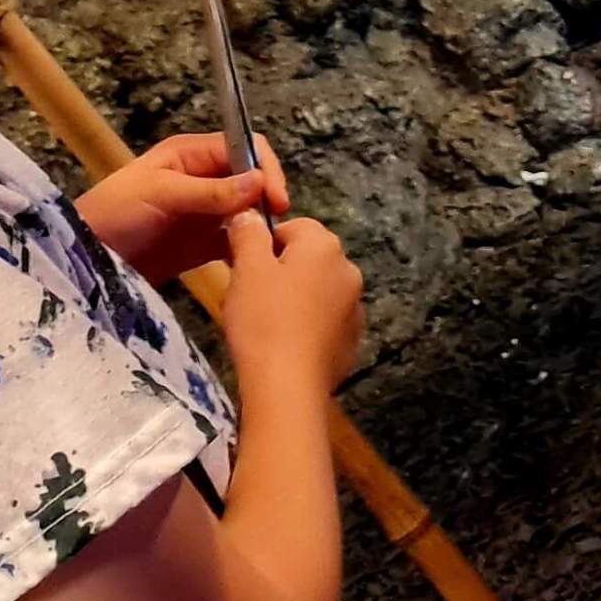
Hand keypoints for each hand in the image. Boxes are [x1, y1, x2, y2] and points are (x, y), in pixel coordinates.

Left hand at [76, 134, 289, 283]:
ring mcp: (204, 212)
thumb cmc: (115, 213)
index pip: (245, 147)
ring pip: (248, 211)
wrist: (85, 259)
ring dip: (260, 225)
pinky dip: (247, 249)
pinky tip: (254, 261)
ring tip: (267, 247)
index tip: (276, 200)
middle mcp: (204, 178)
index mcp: (192, 154)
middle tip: (273, 227)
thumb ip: (212, 190)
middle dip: (266, 199)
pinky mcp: (202, 244)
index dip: (265, 168)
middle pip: (252, 180)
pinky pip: (235, 242)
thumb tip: (260, 182)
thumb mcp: (162, 194)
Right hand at [222, 212, 363, 397]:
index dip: (264, 244)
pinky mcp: (352, 339)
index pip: (293, 227)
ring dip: (293, 298)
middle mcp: (349, 271)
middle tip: (250, 295)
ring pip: (315, 290)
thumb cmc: (264, 319)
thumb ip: (248, 233)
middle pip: (307, 259)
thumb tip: (249, 215)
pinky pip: (323, 320)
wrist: (288, 385)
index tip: (244, 268)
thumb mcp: (247, 268)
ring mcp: (355, 307)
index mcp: (325, 247)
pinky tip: (285, 343)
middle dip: (279, 271)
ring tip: (265, 323)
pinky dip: (306, 325)